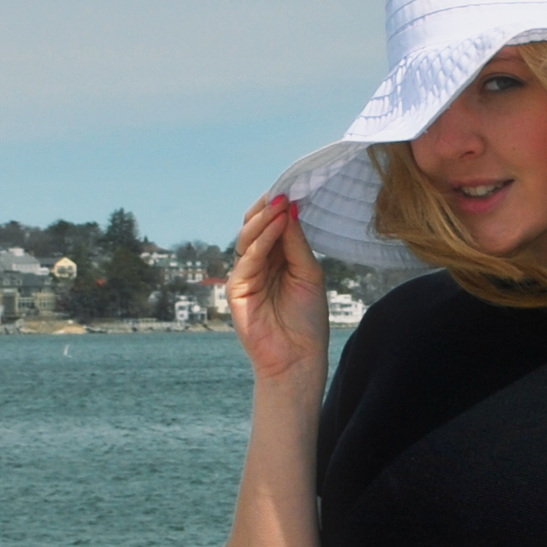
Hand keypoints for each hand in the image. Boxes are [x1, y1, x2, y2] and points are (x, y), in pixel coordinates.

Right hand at [226, 191, 329, 385]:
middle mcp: (260, 263)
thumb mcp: (309, 273)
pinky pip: (248, 258)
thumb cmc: (307, 319)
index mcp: (278, 258)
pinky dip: (262, 240)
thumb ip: (297, 242)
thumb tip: (290, 208)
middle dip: (268, 208)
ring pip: (248, 238)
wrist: (298, 358)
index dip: (279, 207)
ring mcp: (246, 275)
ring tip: (281, 205)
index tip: (294, 188)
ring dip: (265, 220)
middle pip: (256, 226)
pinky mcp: (237, 288)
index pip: (273, 225)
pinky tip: (276, 226)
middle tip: (284, 192)